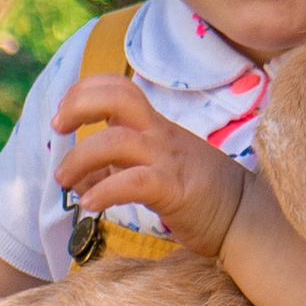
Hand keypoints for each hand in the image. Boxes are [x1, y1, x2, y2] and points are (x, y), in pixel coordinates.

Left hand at [49, 74, 248, 259]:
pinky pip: (132, 183)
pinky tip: (89, 204)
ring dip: (79, 158)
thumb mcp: (156, 169)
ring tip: (64, 181)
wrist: (247, 216)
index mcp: (156, 127)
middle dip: (79, 105)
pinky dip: (103, 191)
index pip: (119, 88)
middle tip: (58, 128)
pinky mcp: (175, 189)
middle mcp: (160, 135)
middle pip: (117, 97)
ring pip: (115, 142)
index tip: (63, 116)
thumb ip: (118, 167)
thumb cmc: (200, 194)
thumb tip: (80, 176)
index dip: (84, 92)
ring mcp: (168, 159)